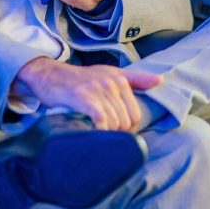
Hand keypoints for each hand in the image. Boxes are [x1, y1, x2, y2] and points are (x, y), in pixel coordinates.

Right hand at [12, 56, 161, 129]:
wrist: (49, 74)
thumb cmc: (81, 78)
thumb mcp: (109, 73)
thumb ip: (136, 79)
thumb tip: (160, 80)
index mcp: (119, 79)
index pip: (135, 115)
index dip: (127, 129)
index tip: (114, 132)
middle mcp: (110, 83)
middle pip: (125, 122)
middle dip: (116, 133)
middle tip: (102, 134)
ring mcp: (96, 89)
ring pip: (114, 123)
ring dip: (106, 134)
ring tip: (95, 133)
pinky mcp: (81, 97)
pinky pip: (100, 120)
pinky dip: (98, 130)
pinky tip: (91, 131)